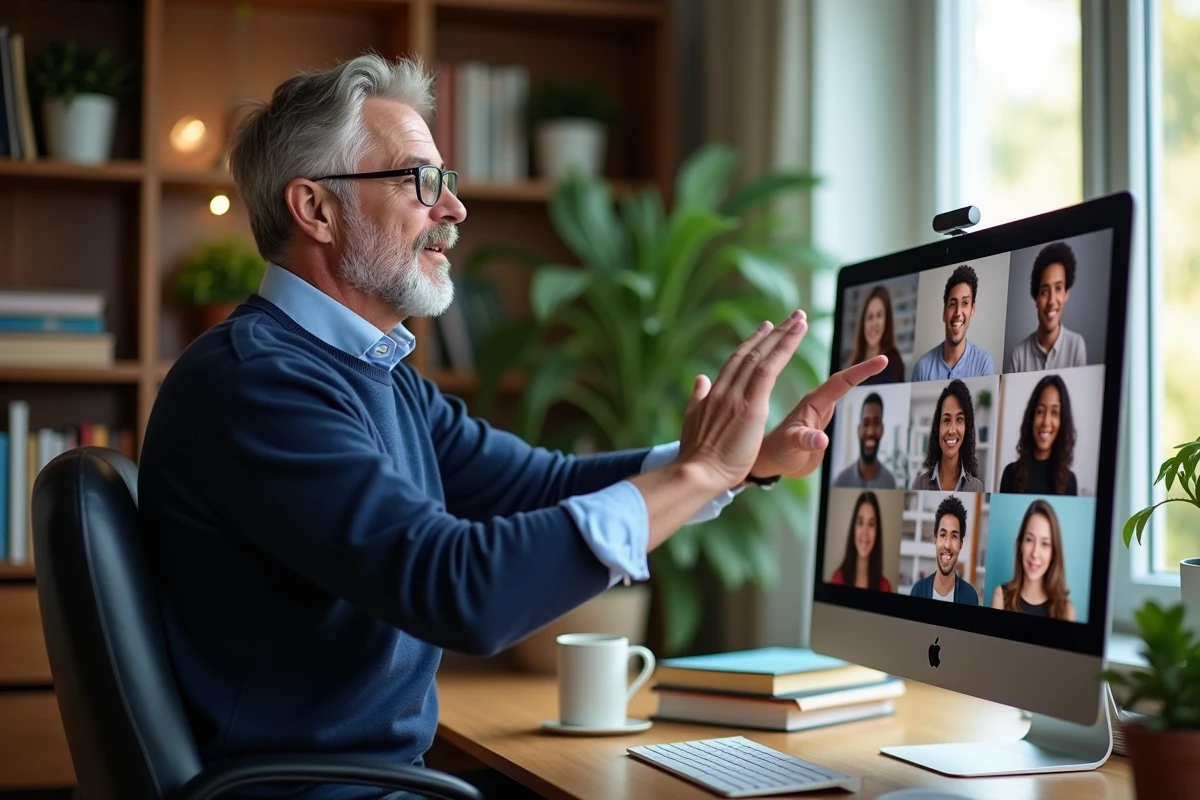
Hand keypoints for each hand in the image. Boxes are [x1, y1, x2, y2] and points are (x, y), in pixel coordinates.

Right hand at [677, 310, 808, 491]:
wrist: (696, 472)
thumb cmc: (696, 457)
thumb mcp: (693, 422)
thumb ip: (698, 399)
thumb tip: (700, 379)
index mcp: (713, 394)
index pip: (735, 362)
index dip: (751, 344)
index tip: (764, 330)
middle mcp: (724, 389)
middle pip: (750, 353)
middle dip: (771, 334)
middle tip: (789, 317)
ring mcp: (737, 395)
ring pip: (762, 356)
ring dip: (783, 335)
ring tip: (800, 320)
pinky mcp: (751, 405)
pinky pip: (770, 368)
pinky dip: (784, 348)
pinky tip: (797, 334)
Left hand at [749, 354, 889, 479]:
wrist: (772, 461)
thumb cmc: (777, 450)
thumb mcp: (790, 446)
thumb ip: (805, 440)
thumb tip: (822, 440)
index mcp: (812, 403)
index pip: (841, 382)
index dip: (861, 371)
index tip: (881, 360)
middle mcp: (818, 404)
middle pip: (844, 380)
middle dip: (864, 369)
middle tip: (885, 358)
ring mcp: (820, 414)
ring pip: (842, 390)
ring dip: (858, 376)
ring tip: (878, 364)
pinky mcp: (823, 421)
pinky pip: (839, 404)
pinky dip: (851, 393)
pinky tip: (860, 384)